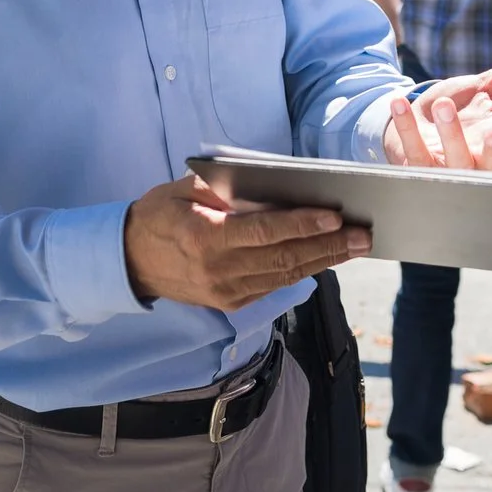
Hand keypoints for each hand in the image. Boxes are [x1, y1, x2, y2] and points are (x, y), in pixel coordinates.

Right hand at [123, 174, 370, 311]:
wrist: (130, 261)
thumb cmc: (159, 215)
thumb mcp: (184, 190)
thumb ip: (226, 190)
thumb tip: (273, 187)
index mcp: (204, 238)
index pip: (263, 232)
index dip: (301, 225)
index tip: (333, 217)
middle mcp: (218, 271)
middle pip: (283, 258)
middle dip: (328, 246)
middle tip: (362, 234)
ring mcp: (227, 292)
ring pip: (285, 275)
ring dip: (324, 261)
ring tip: (355, 246)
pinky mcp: (232, 304)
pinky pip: (275, 286)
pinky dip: (303, 270)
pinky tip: (326, 258)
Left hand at [383, 44, 491, 170]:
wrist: (417, 122)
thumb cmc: (460, 109)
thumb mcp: (488, 89)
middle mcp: (477, 159)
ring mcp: (448, 167)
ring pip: (455, 160)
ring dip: (450, 134)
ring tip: (443, 105)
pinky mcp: (418, 166)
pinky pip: (413, 150)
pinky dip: (406, 126)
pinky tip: (400, 101)